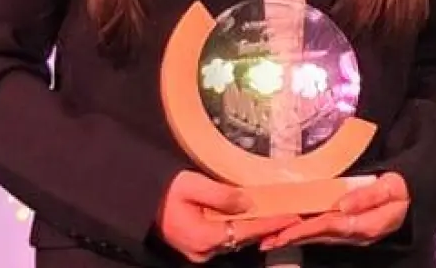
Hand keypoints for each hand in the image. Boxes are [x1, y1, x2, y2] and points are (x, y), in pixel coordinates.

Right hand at [154, 170, 296, 262]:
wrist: (141, 200)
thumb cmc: (165, 189)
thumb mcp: (192, 184)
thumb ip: (221, 195)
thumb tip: (247, 203)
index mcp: (203, 236)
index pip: (247, 230)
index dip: (271, 223)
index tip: (293, 217)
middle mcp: (203, 250)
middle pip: (244, 238)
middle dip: (268, 227)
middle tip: (293, 217)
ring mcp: (200, 251)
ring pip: (236, 240)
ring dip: (256, 229)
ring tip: (280, 217)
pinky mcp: (198, 246)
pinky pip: (226, 238)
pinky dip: (242, 229)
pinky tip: (255, 220)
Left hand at [260, 172, 410, 249]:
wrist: (413, 196)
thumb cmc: (402, 189)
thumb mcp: (391, 188)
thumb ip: (368, 196)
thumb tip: (342, 204)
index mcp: (365, 225)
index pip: (329, 226)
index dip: (306, 229)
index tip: (285, 231)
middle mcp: (355, 234)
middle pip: (318, 236)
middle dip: (292, 238)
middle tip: (266, 241)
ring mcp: (352, 233)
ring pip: (318, 237)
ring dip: (294, 238)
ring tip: (271, 239)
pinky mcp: (349, 228)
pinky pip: (323, 232)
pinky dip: (305, 232)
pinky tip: (291, 231)